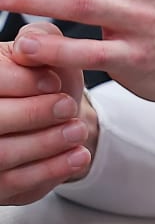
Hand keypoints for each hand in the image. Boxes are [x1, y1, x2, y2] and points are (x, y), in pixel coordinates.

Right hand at [0, 21, 92, 202]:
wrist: (59, 116)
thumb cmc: (48, 78)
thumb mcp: (49, 51)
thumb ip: (42, 39)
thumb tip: (29, 44)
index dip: (20, 82)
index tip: (53, 83)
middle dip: (34, 114)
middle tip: (68, 108)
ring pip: (2, 154)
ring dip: (46, 143)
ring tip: (78, 131)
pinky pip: (14, 184)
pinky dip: (51, 170)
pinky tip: (78, 156)